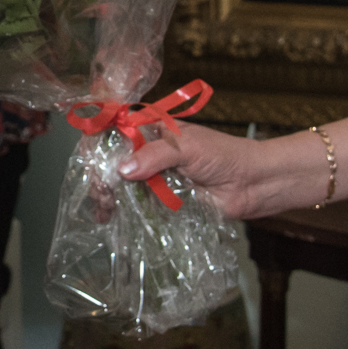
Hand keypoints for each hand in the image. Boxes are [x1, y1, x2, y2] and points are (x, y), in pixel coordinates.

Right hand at [117, 119, 302, 221]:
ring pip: (120, 185)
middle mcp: (148, 151)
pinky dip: (122, 212)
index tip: (97, 166)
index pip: (114, 132)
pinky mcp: (160, 200)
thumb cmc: (224, 155)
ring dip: (108, 197)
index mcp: (152, 129)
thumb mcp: (187, 146)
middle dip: (102, 177)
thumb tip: (123, 170)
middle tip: (103, 194)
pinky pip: (136, 205)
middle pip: (112, 161)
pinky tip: (111, 219)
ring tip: (106, 210)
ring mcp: (153, 177)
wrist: (251, 184)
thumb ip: (155, 155)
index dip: (100, 147)